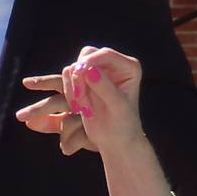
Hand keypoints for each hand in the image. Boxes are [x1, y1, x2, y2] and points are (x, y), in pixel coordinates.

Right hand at [18, 46, 144, 155]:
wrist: (115, 140)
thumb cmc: (122, 125)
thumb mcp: (117, 107)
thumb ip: (105, 87)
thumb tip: (89, 70)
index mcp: (128, 67)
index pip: (105, 54)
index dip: (89, 63)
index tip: (78, 76)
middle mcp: (113, 66)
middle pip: (86, 56)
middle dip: (79, 76)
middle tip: (79, 98)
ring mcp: (97, 73)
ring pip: (74, 67)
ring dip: (72, 86)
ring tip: (82, 108)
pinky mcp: (84, 82)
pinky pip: (68, 78)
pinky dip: (69, 92)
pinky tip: (78, 108)